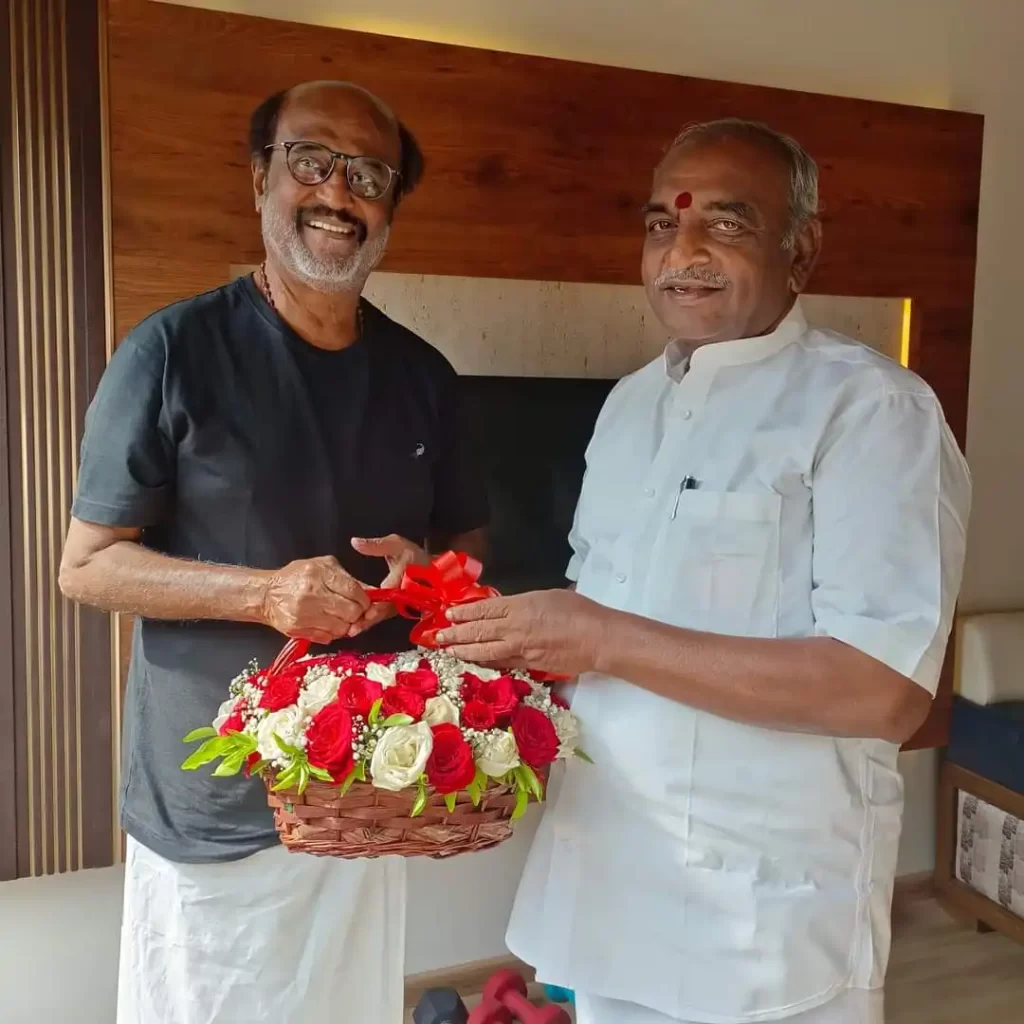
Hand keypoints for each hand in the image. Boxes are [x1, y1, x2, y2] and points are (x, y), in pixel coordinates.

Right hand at [261, 555, 370, 644]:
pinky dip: (333, 633)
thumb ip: (347, 578)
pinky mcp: (299, 629)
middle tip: (354, 612)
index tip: (365, 602)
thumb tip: (373, 592)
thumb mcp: (323, 567)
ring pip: (342, 628)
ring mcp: (304, 613)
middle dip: (358, 614)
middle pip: (351, 612)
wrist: (265, 595)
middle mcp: (312, 593)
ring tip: (339, 617)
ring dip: (346, 625)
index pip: (354, 591)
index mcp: (320, 573)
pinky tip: (327, 624)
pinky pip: (328, 637)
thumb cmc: (297, 577)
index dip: (365, 600)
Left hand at [347, 534, 428, 635]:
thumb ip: (376, 545)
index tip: (362, 609)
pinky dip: (373, 621)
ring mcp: (404, 604)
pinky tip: (358, 627)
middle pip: (386, 609)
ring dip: (370, 622)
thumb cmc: (413, 555)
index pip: (390, 592)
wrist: (430, 568)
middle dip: (370, 618)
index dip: (376, 602)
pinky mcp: (400, 609)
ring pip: (385, 615)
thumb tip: (355, 542)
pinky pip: (385, 616)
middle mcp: (406, 595)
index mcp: (405, 578)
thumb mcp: (396, 544)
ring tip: (353, 630)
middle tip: (353, 627)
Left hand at [434, 590, 607, 676]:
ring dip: (465, 651)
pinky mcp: (528, 665)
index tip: (448, 614)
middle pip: (478, 631)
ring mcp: (520, 649)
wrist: (597, 638)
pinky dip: (488, 662)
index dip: (463, 613)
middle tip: (438, 637)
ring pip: (486, 651)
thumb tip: (514, 608)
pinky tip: (477, 662)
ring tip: (449, 651)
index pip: (483, 609)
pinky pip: (503, 663)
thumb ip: (525, 603)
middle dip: (455, 634)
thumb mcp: (548, 596)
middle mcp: (514, 628)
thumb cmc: (579, 611)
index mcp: (519, 606)